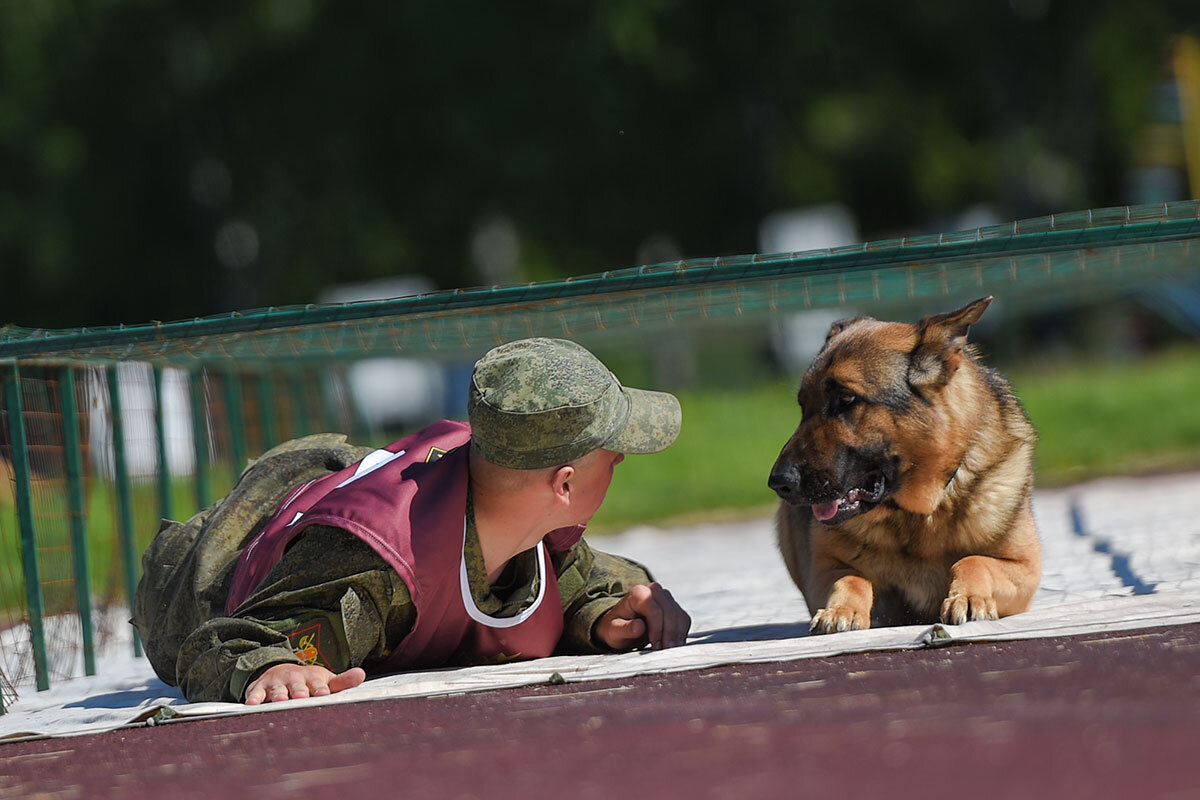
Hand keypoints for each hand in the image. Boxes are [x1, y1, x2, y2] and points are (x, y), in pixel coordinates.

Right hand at [243, 663, 365, 704]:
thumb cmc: (308, 681)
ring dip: (278, 694)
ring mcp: (276, 683)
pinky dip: (254, 699)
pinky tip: (252, 705)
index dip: (320, 689)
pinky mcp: (260, 689)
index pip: (317, 683)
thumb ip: (343, 681)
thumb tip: (362, 674)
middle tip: (302, 696)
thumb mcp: (325, 680)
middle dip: (299, 690)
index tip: (323, 694)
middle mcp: (294, 679)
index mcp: (312, 678)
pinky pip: (256, 694)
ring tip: (281, 699)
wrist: (280, 671)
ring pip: (277, 689)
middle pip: (297, 685)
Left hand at [594, 583, 690, 651]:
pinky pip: (683, 620)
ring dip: (677, 635)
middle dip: (669, 633)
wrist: (621, 626)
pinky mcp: (673, 607)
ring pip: (679, 615)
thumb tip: (639, 626)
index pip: (654, 609)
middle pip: (669, 611)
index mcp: (638, 593)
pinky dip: (681, 634)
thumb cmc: (616, 628)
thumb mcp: (614, 631)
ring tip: (669, 651)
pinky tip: (673, 645)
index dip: (657, 629)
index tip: (655, 646)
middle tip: (665, 652)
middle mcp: (653, 590)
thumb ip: (625, 629)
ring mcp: (665, 597)